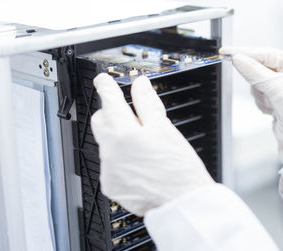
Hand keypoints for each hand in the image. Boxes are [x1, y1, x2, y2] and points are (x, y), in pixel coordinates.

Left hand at [91, 73, 214, 215]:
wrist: (182, 202)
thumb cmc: (179, 169)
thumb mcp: (165, 130)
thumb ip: (147, 104)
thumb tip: (140, 85)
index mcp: (125, 134)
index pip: (110, 101)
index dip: (106, 86)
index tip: (103, 80)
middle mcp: (111, 152)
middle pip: (100, 121)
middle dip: (110, 113)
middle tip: (128, 114)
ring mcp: (109, 170)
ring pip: (105, 143)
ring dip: (117, 138)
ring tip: (141, 146)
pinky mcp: (110, 185)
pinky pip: (108, 164)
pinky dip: (118, 159)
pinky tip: (137, 163)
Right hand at [220, 47, 282, 174]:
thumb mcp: (276, 89)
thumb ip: (255, 72)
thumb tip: (238, 59)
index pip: (265, 54)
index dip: (245, 53)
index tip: (227, 52)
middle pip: (258, 68)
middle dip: (256, 81)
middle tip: (255, 86)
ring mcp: (279, 88)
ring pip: (255, 83)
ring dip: (259, 95)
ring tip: (272, 105)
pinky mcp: (272, 99)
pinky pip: (256, 94)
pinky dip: (260, 103)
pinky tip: (271, 110)